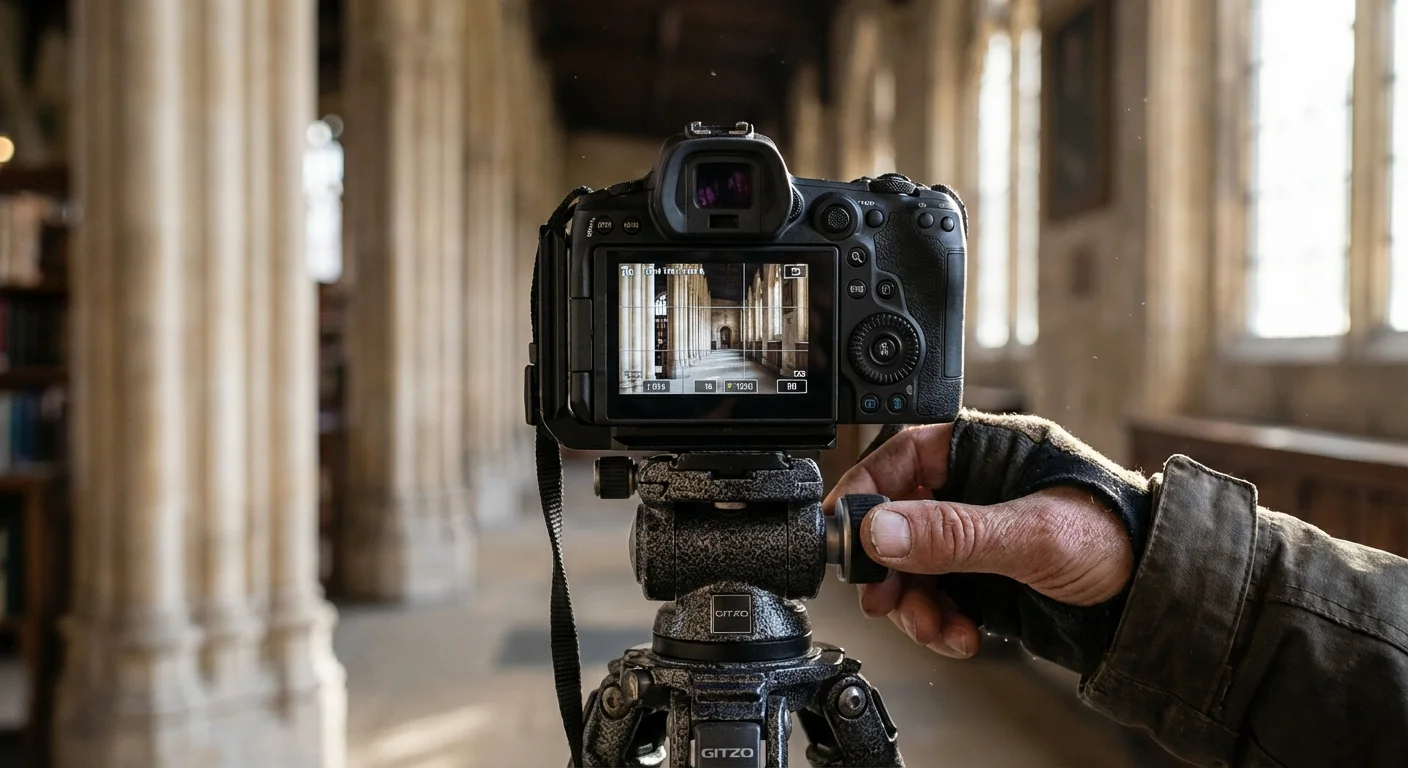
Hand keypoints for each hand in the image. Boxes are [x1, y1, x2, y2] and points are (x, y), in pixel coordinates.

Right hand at [823, 423, 1134, 659]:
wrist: (1162, 602)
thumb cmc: (1121, 539)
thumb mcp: (1032, 534)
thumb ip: (953, 534)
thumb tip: (882, 529)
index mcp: (986, 449)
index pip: (903, 455)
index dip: (867, 488)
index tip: (844, 526)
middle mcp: (974, 489)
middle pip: (897, 518)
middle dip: (887, 564)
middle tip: (881, 596)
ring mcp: (976, 537)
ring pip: (911, 566)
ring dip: (913, 603)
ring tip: (936, 627)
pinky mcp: (982, 579)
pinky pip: (935, 598)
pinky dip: (936, 623)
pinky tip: (960, 637)